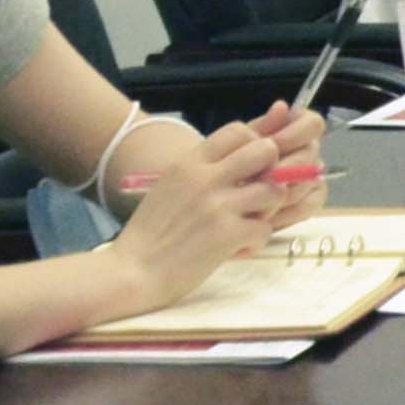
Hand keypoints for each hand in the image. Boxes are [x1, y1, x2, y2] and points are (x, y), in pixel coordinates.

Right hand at [106, 112, 302, 307]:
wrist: (129, 273)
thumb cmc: (150, 234)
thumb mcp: (170, 188)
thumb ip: (202, 172)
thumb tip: (243, 160)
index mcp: (189, 163)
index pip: (238, 130)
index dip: (254, 145)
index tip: (249, 169)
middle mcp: (205, 178)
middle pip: (266, 150)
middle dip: (271, 171)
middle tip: (258, 194)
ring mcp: (218, 205)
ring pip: (275, 191)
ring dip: (268, 210)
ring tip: (249, 224)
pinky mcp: (226, 235)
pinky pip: (265, 229)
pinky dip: (255, 242)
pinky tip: (237, 249)